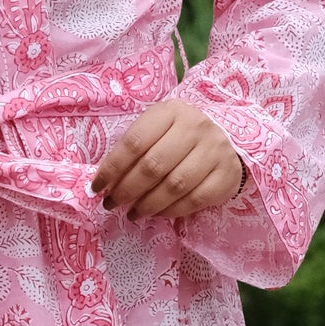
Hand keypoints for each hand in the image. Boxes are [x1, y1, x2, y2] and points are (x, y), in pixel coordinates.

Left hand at [91, 97, 245, 219]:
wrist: (227, 138)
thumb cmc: (179, 136)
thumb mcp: (157, 129)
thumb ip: (133, 149)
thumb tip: (104, 182)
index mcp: (170, 111)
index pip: (134, 142)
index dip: (112, 168)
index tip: (97, 187)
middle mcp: (195, 127)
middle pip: (153, 166)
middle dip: (126, 190)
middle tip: (112, 204)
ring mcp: (214, 151)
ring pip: (174, 186)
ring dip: (147, 205)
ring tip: (133, 213)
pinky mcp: (226, 175)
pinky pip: (194, 200)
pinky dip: (170, 211)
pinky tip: (157, 213)